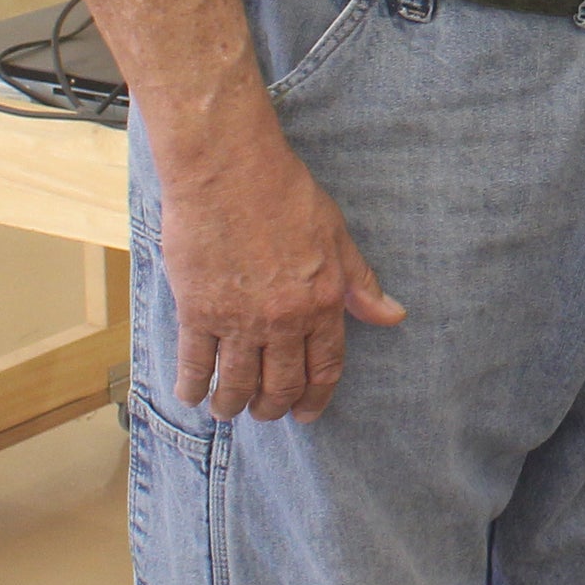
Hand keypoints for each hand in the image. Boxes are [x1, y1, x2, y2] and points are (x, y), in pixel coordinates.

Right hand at [157, 110, 404, 423]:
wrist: (229, 172)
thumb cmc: (286, 195)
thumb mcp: (337, 237)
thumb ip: (361, 284)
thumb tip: (393, 316)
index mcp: (321, 303)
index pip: (325, 367)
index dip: (316, 396)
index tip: (307, 413)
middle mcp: (282, 320)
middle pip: (280, 385)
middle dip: (274, 407)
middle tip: (267, 413)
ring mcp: (237, 319)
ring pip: (237, 384)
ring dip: (233, 405)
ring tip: (229, 409)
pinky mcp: (197, 311)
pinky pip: (194, 364)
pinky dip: (192, 386)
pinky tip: (191, 393)